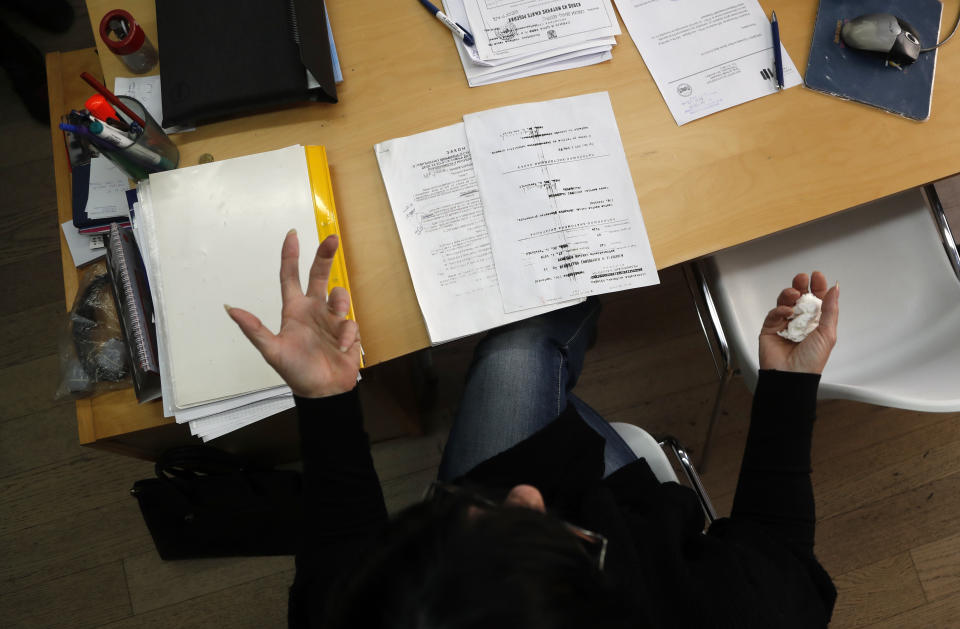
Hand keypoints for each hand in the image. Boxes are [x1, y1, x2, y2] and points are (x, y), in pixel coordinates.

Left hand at [226, 230, 360, 397]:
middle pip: (319, 274)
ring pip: (339, 295)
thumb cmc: (296, 371)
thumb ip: (253, 329)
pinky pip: (350, 323)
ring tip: (338, 317)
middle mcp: (313, 309)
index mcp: (294, 310)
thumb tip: (230, 308)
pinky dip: (346, 333)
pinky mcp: (347, 331)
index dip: (290, 256)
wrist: (323, 392)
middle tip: (332, 238)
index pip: (290, 276)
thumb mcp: (272, 351)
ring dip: (340, 302)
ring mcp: (331, 319)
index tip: (292, 235)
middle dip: (325, 255)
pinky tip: (342, 347)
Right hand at [758, 271, 838, 374]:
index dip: (817, 287)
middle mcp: (800, 321)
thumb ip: (830, 309)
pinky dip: (780, 310)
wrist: (792, 375)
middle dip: (801, 286)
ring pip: (785, 302)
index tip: (817, 276)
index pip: (817, 300)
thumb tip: (835, 289)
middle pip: (799, 297)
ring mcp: (785, 324)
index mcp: (816, 322)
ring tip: (794, 294)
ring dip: (789, 295)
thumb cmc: (812, 360)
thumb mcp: (828, 333)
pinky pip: (774, 313)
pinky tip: (786, 313)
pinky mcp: (770, 328)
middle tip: (802, 279)